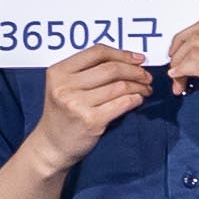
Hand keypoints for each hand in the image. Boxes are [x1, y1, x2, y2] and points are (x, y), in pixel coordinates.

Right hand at [19, 40, 157, 169]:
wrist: (52, 146)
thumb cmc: (64, 114)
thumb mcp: (65, 86)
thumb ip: (88, 71)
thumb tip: (129, 60)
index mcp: (58, 72)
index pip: (97, 52)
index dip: (122, 54)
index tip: (138, 59)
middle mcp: (65, 86)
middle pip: (110, 69)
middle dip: (135, 71)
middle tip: (146, 76)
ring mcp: (76, 104)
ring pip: (119, 86)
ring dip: (138, 86)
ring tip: (145, 89)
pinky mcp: (90, 121)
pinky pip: (122, 103)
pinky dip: (135, 99)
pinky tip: (138, 100)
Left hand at [168, 23, 198, 163]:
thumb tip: (182, 56)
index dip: (182, 38)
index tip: (173, 56)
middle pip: (197, 37)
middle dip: (177, 54)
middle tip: (173, 73)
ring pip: (196, 51)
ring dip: (178, 66)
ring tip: (176, 83)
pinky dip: (183, 72)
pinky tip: (178, 83)